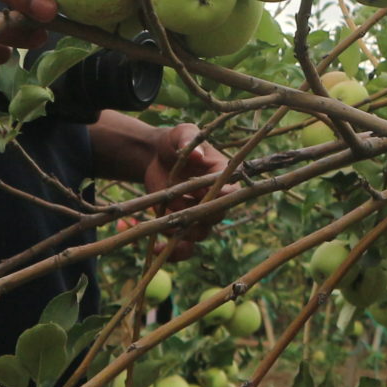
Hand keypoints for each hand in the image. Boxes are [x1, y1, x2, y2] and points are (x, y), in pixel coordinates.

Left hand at [97, 115, 229, 261]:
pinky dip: (173, 253)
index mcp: (224, 176)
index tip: (202, 193)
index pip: (230, 192)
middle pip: (215, 217)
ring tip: (162, 217)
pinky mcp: (183, 225)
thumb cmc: (176, 141)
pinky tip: (155, 249)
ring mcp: (199, 215)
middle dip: (196, 215)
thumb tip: (197, 155)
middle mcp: (217, 199)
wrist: (158, 157)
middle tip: (176, 206)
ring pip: (199, 234)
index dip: (220, 197)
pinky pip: (185, 247)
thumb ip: (189, 140)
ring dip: (180, 230)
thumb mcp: (182, 134)